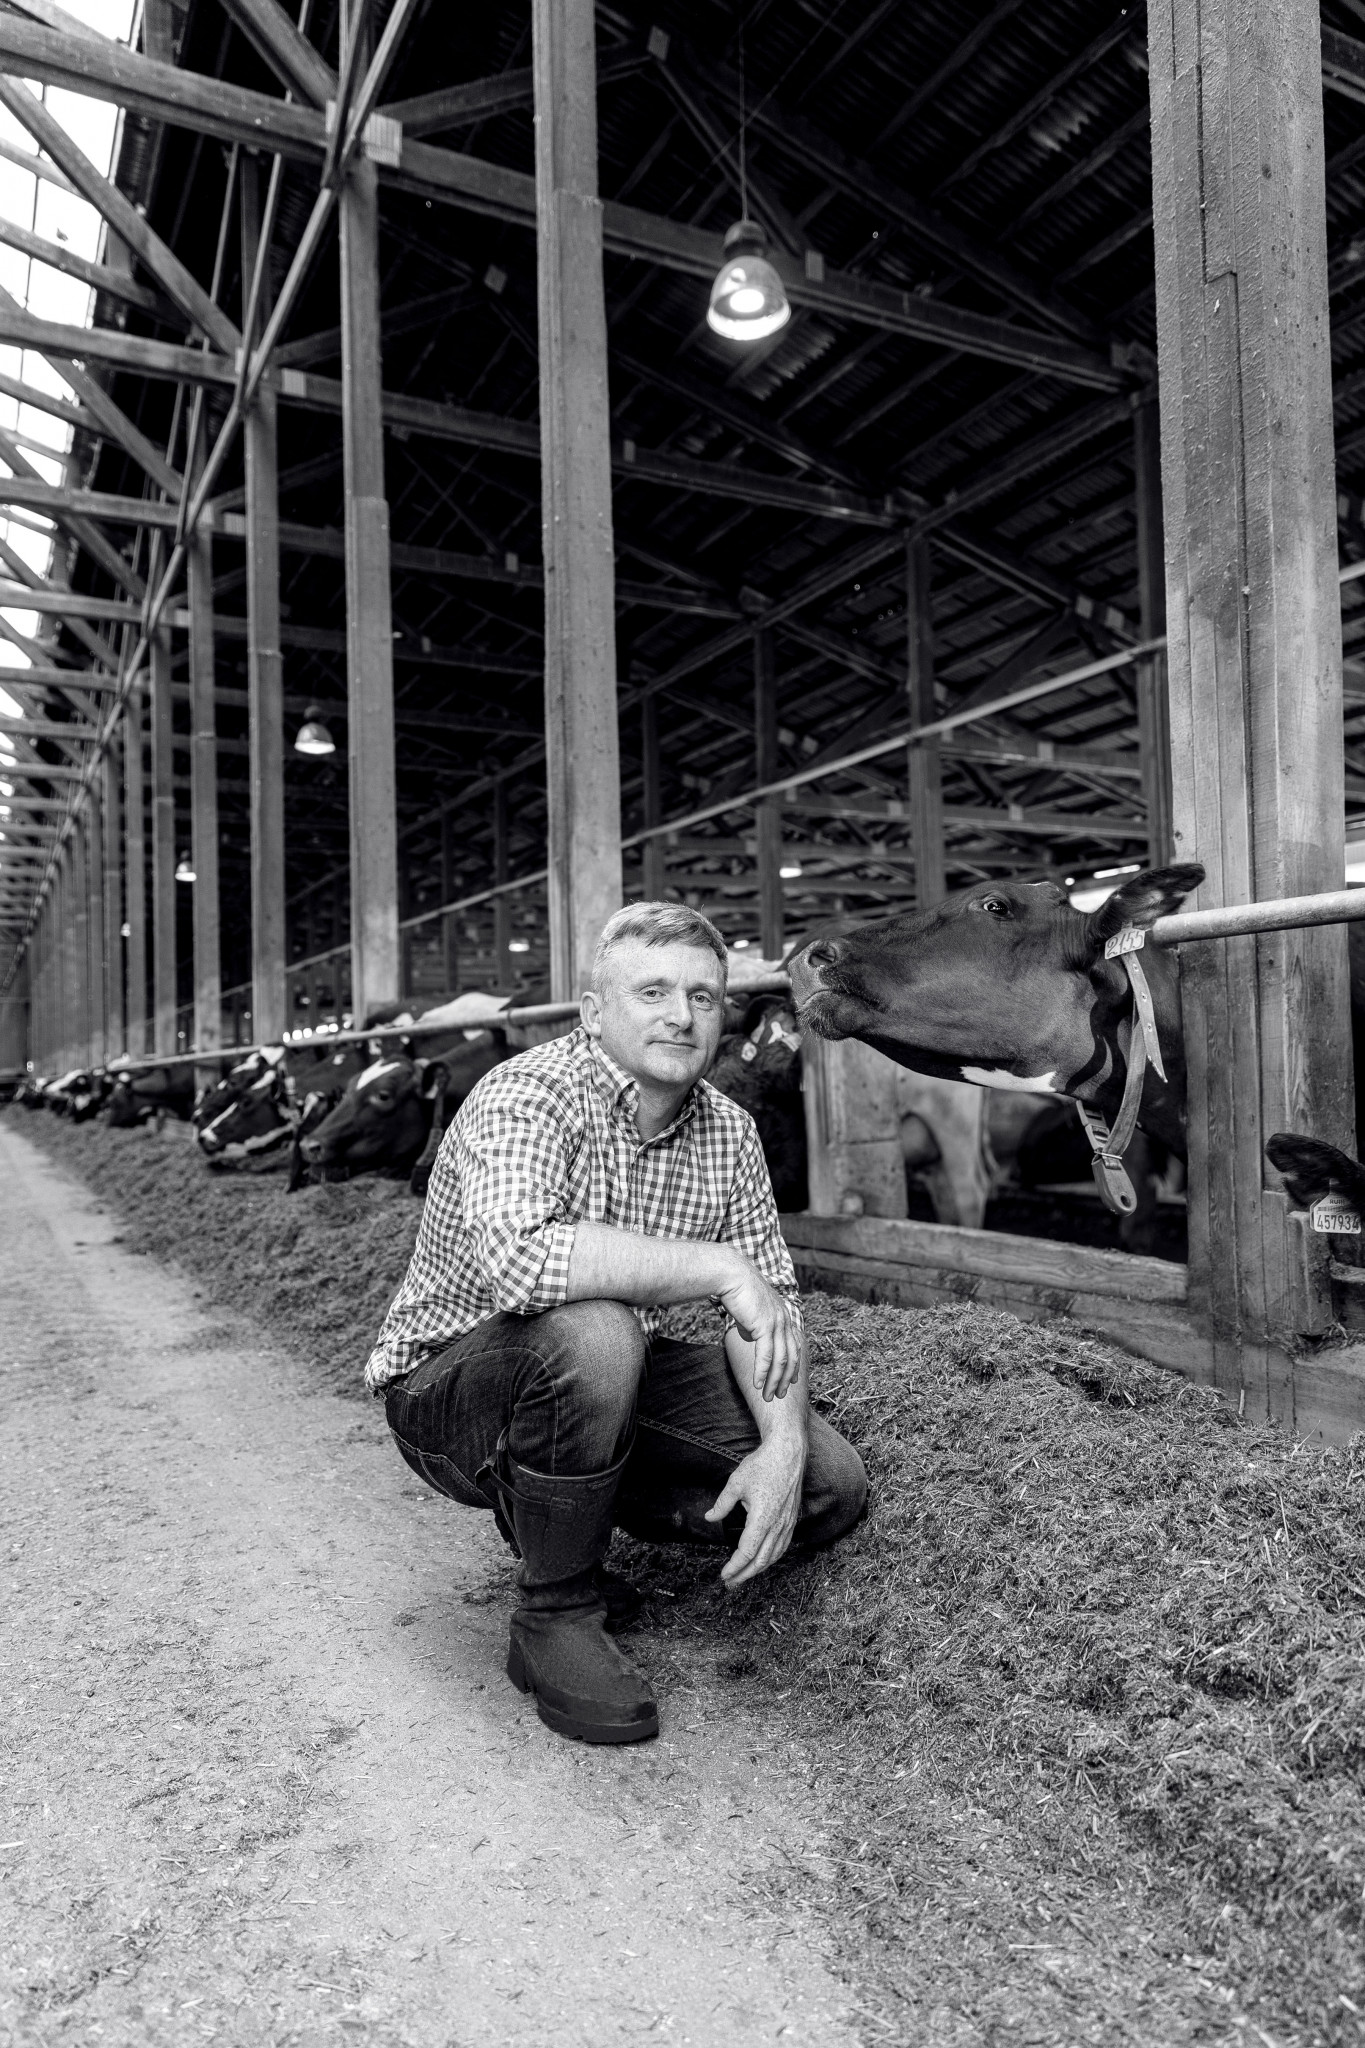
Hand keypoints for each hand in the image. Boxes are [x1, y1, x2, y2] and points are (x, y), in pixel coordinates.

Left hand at [705, 1436, 805, 1588]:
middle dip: (744, 1575)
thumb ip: (722, 1504)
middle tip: (730, 1583)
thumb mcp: (736, 1483)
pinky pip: (783, 1547)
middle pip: (761, 1561)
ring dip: (758, 1570)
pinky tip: (763, 1560)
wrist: (788, 1453)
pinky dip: (771, 1559)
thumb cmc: (763, 1465)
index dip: (734, 1567)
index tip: (724, 1575)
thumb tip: (710, 1517)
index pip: (746, 1553)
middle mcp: (777, 1526)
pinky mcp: (792, 1520)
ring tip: (744, 1576)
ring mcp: (787, 1524)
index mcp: (762, 1519)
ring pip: (774, 1556)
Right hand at [716, 1256, 801, 1400]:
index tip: (790, 1381)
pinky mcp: (765, 1326)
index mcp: (784, 1315)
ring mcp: (777, 1323)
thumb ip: (753, 1325)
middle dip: (785, 1380)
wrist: (731, 1275)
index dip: (793, 1366)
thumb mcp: (750, 1311)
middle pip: (790, 1357)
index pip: (794, 1346)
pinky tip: (756, 1384)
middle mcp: (785, 1320)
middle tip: (778, 1395)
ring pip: (780, 1361)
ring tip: (767, 1396)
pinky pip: (766, 1356)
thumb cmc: (737, 1290)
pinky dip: (761, 1373)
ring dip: (773, 1381)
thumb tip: (750, 1337)